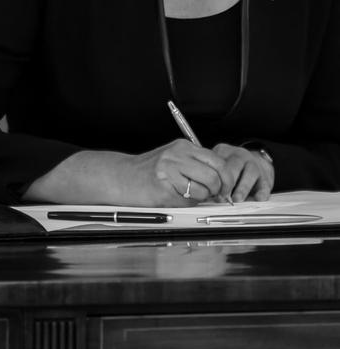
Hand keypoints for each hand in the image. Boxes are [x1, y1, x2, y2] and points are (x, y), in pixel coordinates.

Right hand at [119, 138, 236, 206]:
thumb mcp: (175, 160)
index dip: (226, 178)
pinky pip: (188, 198)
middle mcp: (178, 154)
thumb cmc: (150, 171)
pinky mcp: (164, 186)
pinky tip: (175, 196)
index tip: (225, 188)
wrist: (123, 176)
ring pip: (204, 188)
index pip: (218, 161)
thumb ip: (197, 166)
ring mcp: (170, 169)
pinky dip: (187, 202)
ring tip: (188, 194)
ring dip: (202, 197)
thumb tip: (222, 183)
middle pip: (214, 175)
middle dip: (218, 190)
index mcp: (184, 146)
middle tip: (213, 196)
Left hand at [212, 143, 274, 200]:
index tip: (211, 190)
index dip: (215, 177)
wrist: (258, 162)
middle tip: (222, 195)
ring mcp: (255, 166)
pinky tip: (257, 199)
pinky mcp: (266, 178)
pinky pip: (265, 184)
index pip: (219, 161)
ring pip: (250, 173)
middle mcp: (241, 156)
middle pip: (234, 165)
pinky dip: (261, 192)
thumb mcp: (220, 164)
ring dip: (243, 188)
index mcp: (226, 151)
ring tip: (236, 199)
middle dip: (228, 182)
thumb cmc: (233, 167)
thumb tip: (205, 194)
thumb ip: (213, 176)